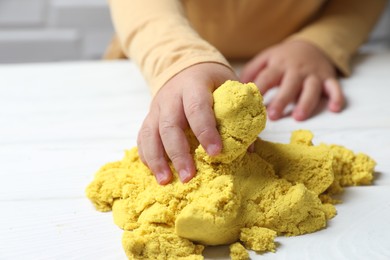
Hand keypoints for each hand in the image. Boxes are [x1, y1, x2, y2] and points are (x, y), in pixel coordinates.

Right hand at [137, 63, 236, 184]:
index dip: (205, 130)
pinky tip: (156, 172)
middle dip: (178, 153)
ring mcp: (157, 108)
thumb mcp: (230, 87)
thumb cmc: (211, 81)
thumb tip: (248, 149)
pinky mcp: (149, 118)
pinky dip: (147, 156)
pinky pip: (143, 138)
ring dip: (157, 159)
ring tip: (166, 181)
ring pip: (150, 133)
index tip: (215, 153)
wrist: (185, 67)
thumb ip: (239, 115)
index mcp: (194, 85)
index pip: (197, 108)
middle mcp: (171, 96)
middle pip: (169, 125)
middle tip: (189, 177)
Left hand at [240, 40, 344, 120]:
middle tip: (272, 115)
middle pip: (289, 85)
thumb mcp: (266, 58)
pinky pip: (335, 88)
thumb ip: (251, 70)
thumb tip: (237, 86)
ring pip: (311, 89)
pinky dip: (337, 97)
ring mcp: (313, 74)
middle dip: (281, 100)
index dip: (259, 89)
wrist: (311, 44)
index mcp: (278, 65)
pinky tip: (335, 109)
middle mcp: (296, 70)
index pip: (267, 77)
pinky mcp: (328, 78)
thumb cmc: (283, 58)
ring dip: (306, 103)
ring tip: (298, 117)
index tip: (250, 103)